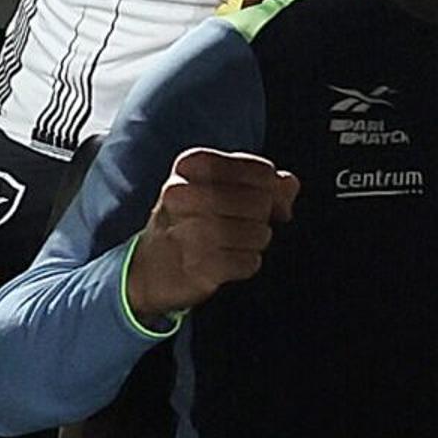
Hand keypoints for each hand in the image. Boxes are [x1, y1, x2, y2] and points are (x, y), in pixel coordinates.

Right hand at [122, 149, 297, 321]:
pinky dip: (246, 264)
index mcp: (191, 166)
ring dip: (254, 243)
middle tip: (243, 226)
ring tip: (231, 244)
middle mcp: (183, 194)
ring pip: (259, 232)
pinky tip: (225, 262)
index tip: (261, 200)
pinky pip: (250, 262)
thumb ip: (261, 182)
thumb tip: (289, 184)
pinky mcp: (197, 265)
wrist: (147, 271)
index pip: (260, 171)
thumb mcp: (218, 190)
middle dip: (262, 218)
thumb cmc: (189, 224)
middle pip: (261, 201)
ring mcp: (188, 231)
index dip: (271, 190)